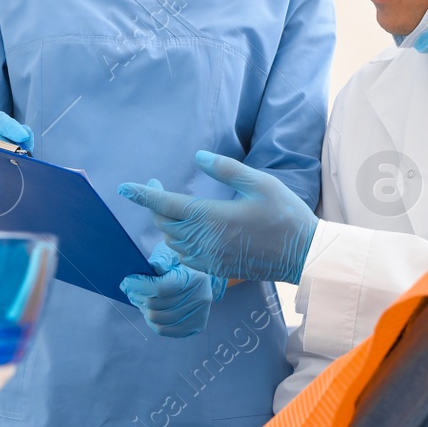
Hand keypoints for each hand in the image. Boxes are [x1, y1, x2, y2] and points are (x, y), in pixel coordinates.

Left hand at [117, 151, 318, 283]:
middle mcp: (205, 241)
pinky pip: (185, 255)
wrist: (302, 255)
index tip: (124, 187)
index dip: (143, 195)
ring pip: (172, 241)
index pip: (166, 205)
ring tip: (172, 207)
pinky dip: (179, 241)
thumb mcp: (259, 183)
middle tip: (156, 187)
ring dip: (167, 224)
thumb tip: (199, 157)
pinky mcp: (215, 269)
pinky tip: (189, 229)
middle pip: (164, 224)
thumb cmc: (285, 215)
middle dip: (155, 206)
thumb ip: (226, 169)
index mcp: (212, 217)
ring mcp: (209, 258)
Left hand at [119, 237, 226, 338]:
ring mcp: (198, 315)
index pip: (160, 288)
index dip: (139, 285)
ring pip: (158, 320)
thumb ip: (162, 259)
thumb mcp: (174, 253)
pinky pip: (165, 330)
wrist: (204, 276)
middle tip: (130, 290)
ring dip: (143, 310)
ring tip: (139, 300)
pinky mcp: (195, 326)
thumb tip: (151, 268)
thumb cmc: (184, 263)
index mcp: (195, 278)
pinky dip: (152, 322)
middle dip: (138, 297)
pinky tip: (148, 311)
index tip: (127, 281)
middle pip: (156, 306)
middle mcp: (199, 299)